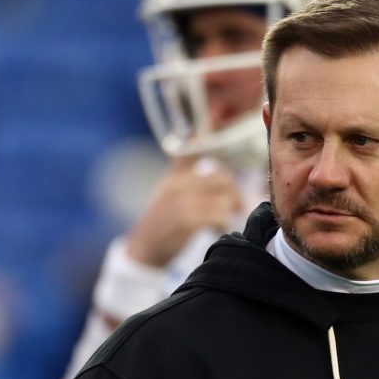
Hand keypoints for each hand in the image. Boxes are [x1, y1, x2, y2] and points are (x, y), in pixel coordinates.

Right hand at [124, 155, 241, 267]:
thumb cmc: (161, 218)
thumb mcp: (168, 185)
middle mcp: (179, 185)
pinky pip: (219, 217)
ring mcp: (182, 203)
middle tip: (235, 208)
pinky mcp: (187, 222)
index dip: (226, 172)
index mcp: (177, 176)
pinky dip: (222, 224)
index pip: (206, 156)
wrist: (144, 248)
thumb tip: (194, 131)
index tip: (228, 188)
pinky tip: (216, 230)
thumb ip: (183, 161)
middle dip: (234, 194)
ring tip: (221, 222)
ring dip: (228, 213)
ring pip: (224, 200)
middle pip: (223, 179)